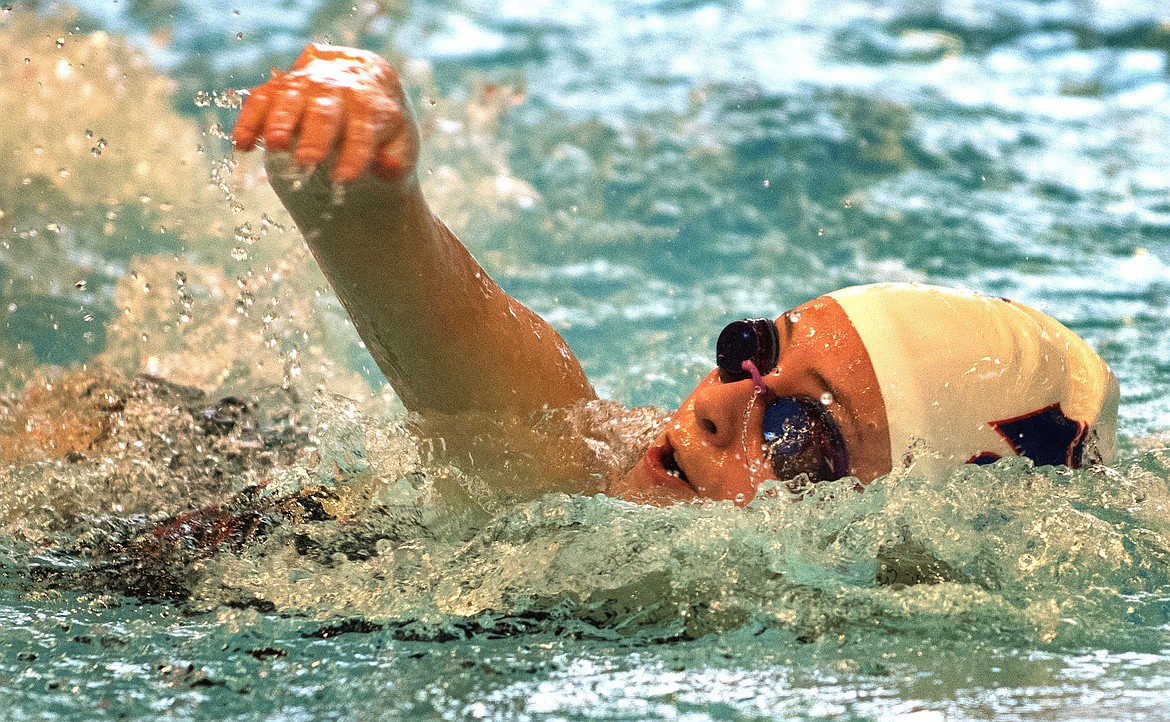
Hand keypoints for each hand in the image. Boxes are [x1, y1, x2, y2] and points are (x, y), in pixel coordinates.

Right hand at [232, 44, 418, 183]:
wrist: (368, 85)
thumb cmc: (383, 126)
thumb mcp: (400, 144)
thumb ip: (395, 158)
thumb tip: (389, 167)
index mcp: (374, 104)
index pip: (365, 131)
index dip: (355, 155)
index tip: (345, 180)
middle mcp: (341, 87)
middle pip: (326, 112)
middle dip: (315, 137)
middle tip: (305, 162)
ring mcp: (310, 81)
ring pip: (292, 98)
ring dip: (280, 122)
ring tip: (274, 146)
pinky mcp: (283, 83)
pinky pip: (263, 97)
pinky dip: (250, 119)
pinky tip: (241, 143)